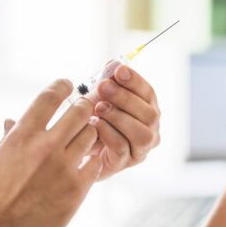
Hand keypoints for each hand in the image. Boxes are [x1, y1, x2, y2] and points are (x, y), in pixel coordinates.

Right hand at [0, 80, 101, 226]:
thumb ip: (10, 136)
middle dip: (85, 106)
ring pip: (92, 134)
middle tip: (84, 109)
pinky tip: (86, 161)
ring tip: (85, 137)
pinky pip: (96, 162)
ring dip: (90, 132)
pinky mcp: (78, 188)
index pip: (50, 97)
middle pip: (80, 110)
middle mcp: (46, 145)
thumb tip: (11, 119)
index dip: (63, 85)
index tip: (68, 85)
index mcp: (24, 134)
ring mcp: (64, 166)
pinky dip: (93, 159)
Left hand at [90, 65, 159, 179]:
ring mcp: (139, 150)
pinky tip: (94, 125)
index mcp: (147, 111)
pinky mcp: (124, 164)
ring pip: (142, 134)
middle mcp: (150, 131)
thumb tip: (115, 62)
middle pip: (149, 114)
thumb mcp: (98, 97)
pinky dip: (109, 133)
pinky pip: (123, 149)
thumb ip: (109, 81)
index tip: (118, 70)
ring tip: (99, 108)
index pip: (149, 94)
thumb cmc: (93, 120)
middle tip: (103, 87)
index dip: (135, 81)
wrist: (75, 150)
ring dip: (119, 117)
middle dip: (126, 98)